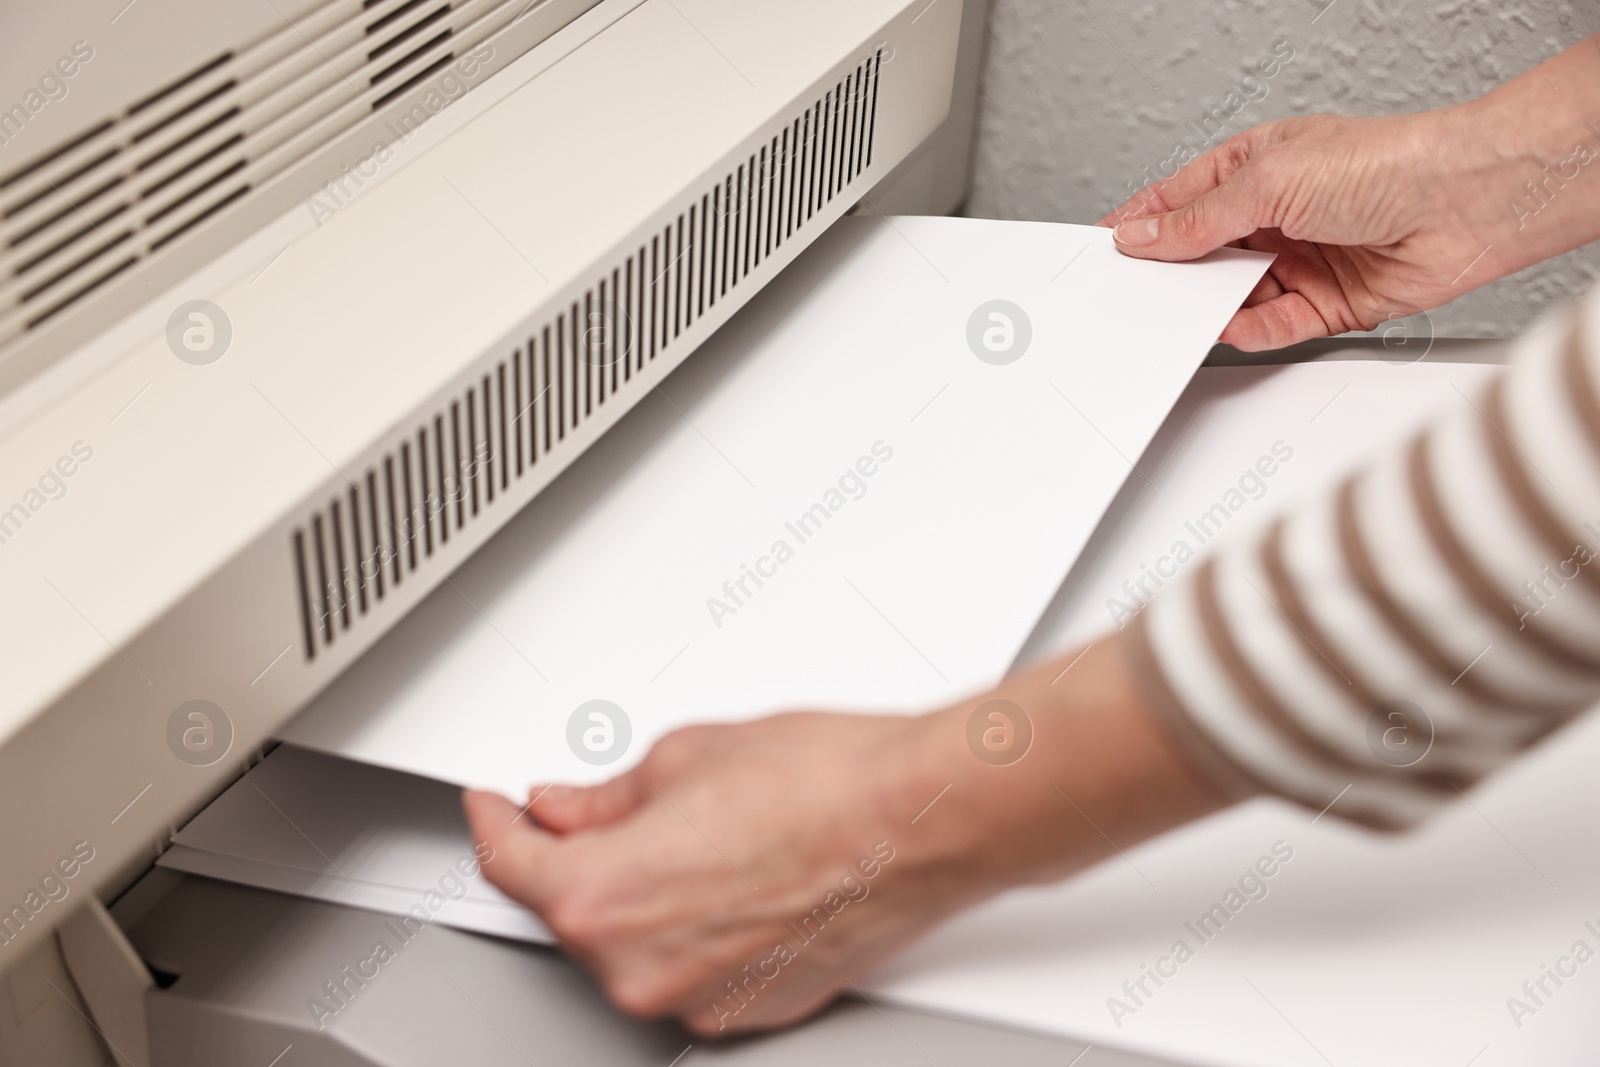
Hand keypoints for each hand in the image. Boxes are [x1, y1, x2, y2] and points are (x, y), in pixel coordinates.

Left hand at [463, 712, 975, 1034]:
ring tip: (700, 828)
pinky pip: (690, 969)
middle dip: (578, 856)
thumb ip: (606, 797)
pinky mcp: (751, 1009)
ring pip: (633, 945)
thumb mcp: (685, 756)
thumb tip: (567, 807)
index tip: (495, 807)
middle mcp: (641, 969)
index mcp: (604, 899)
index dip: (494, 823)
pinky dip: (691, 928)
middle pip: (572, 911)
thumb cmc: (826, 785)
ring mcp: (699, 1000)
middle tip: (603, 802)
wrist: (920, 821)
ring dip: (640, 894)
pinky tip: (730, 872)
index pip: (511, 864)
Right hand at [1099, 39, 1599, 349]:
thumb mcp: (1267, 180)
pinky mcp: (1325, 303)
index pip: (1175, 203)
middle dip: (1169, 276)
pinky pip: (1272, 326)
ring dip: (1209, 307)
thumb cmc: (1387, 162)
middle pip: (1200, 255)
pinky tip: (1232, 328)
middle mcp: (1274, 215)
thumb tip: (1142, 235)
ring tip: (1182, 314)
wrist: (1469, 201)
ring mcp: (1298, 259)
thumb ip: (1196, 219)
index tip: (1101, 252)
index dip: (1137, 227)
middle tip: (1132, 295)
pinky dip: (1249, 331)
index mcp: (1251, 169)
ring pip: (1232, 296)